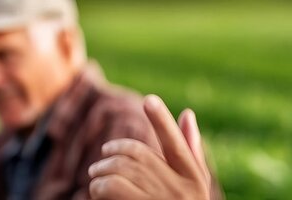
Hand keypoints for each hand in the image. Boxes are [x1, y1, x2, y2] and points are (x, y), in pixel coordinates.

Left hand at [88, 95, 210, 199]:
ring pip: (124, 171)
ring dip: (104, 169)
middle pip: (142, 156)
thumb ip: (190, 153)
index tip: (149, 100)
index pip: (178, 146)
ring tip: (96, 175)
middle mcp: (183, 193)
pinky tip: (95, 190)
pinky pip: (114, 190)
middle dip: (117, 150)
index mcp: (196, 182)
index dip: (163, 122)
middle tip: (103, 156)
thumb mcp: (192, 188)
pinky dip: (100, 187)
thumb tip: (188, 113)